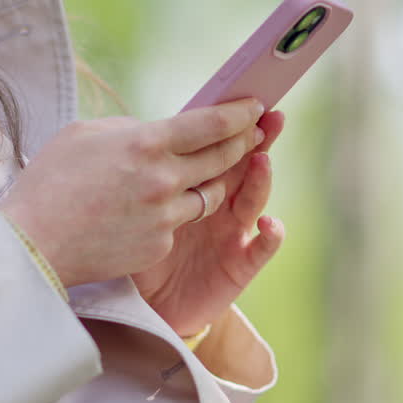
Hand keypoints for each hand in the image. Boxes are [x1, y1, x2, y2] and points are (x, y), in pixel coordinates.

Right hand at [0, 99, 263, 288]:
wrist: (32, 243)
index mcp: (147, 143)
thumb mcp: (83, 134)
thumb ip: (127, 130)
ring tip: (213, 172)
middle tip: (253, 134)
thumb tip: (154, 131)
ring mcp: (165, 217)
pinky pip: (179, 225)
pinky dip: (173, 215)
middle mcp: (164, 180)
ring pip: (209, 196)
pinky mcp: (159, 246)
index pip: (211, 124)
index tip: (254, 107)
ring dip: (213, 182)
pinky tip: (157, 210)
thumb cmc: (49, 183)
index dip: (239, 114)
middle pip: (222, 158)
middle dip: (243, 143)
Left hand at [131, 109, 286, 336]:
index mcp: (194, 183)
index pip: (216, 146)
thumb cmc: (135, 248)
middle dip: (258, 140)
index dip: (229, 124)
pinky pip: (261, 249)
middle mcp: (220, 204)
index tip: (239, 98)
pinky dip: (270, 235)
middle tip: (269, 116)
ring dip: (262, 180)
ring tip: (261, 161)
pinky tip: (268, 223)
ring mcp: (232, 233)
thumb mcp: (132, 204)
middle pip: (244, 165)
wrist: (142, 303)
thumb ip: (141, 171)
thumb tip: (135, 131)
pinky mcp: (239, 265)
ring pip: (254, 200)